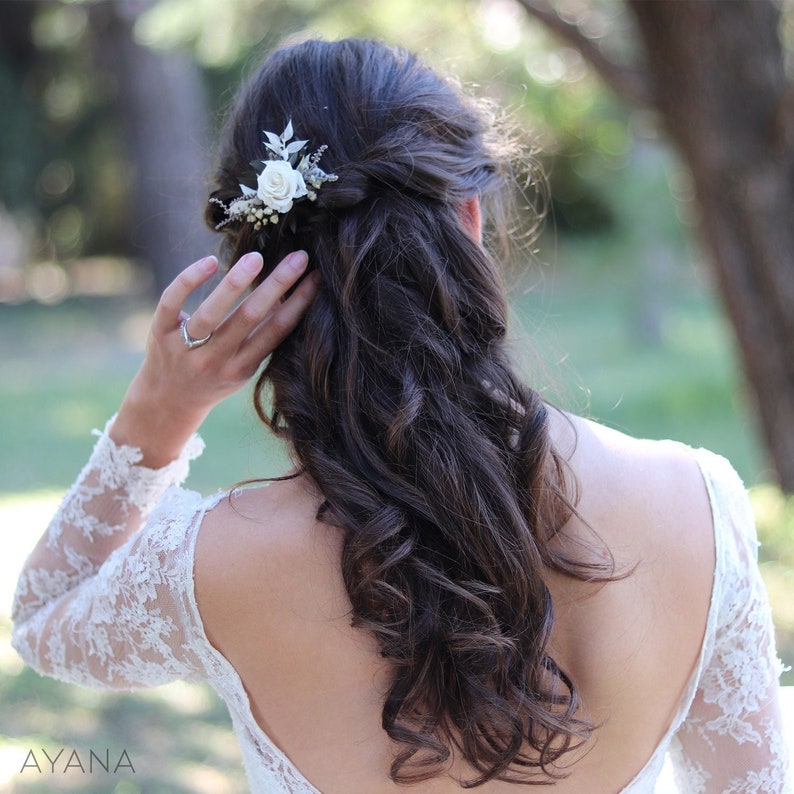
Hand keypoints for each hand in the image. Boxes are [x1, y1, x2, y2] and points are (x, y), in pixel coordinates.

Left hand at [111, 250, 317, 466]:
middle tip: (299, 257)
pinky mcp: (160, 333)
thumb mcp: (243, 369)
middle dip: (277, 285)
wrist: (166, 403)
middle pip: (249, 318)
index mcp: (242, 368)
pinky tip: (210, 261)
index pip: (276, 331)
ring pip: (211, 314)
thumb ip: (262, 338)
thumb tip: (288, 297)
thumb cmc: (214, 379)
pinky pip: (172, 302)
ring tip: (257, 257)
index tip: (317, 277)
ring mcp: (185, 349)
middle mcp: (215, 361)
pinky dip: (189, 280)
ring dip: (235, 283)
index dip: (299, 303)